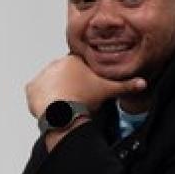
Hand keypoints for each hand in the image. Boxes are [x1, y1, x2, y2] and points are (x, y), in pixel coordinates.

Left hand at [25, 54, 145, 117]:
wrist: (64, 113)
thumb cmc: (84, 100)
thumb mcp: (108, 90)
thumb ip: (125, 85)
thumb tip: (142, 83)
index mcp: (73, 60)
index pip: (78, 67)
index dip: (83, 80)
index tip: (85, 90)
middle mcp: (55, 64)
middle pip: (63, 74)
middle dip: (69, 85)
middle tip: (76, 99)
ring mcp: (42, 76)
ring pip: (50, 83)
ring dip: (55, 91)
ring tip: (65, 105)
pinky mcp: (31, 89)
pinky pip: (37, 93)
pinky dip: (42, 99)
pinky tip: (52, 106)